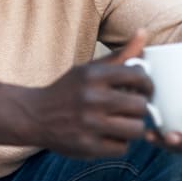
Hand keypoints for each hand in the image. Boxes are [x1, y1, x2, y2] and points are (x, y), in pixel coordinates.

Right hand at [22, 30, 152, 158]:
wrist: (34, 116)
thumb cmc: (68, 91)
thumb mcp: (89, 70)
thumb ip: (120, 55)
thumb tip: (144, 33)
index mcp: (92, 75)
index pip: (139, 76)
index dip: (147, 84)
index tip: (142, 89)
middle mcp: (91, 99)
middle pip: (141, 106)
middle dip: (140, 108)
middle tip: (131, 108)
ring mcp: (89, 124)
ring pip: (136, 129)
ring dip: (132, 127)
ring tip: (122, 123)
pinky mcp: (87, 146)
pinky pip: (122, 148)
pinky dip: (118, 143)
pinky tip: (108, 135)